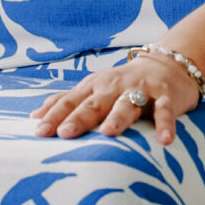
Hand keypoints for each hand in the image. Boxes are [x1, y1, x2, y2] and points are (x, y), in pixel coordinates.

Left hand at [30, 53, 201, 145]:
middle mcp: (115, 87)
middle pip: (95, 103)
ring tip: (109, 133)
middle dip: (80, 117)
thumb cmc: (124, 84)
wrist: (169, 64)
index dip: (55, 116)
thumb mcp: (94, 88)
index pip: (71, 102)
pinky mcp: (166, 96)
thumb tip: (35, 116)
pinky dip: (165, 124)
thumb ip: (67, 101)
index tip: (39, 132)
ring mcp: (141, 91)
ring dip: (118, 117)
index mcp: (95, 87)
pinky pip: (165, 111)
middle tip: (65, 133)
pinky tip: (164, 140)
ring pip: (127, 104)